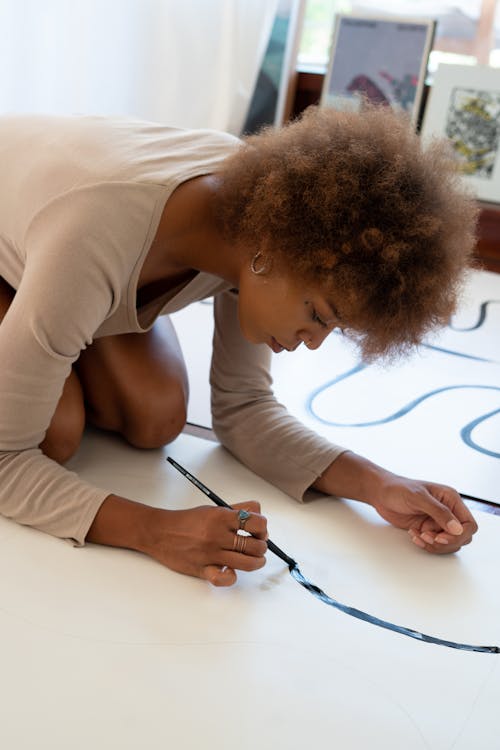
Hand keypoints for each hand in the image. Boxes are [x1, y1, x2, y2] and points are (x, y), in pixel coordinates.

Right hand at [145, 500, 267, 585]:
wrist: (160, 532)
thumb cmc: (186, 521)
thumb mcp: (213, 509)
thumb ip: (237, 509)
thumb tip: (258, 513)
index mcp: (222, 517)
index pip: (257, 523)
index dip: (263, 528)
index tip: (260, 531)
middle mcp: (218, 535)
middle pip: (256, 545)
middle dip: (261, 547)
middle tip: (257, 546)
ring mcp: (211, 554)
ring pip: (248, 563)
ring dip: (256, 563)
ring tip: (254, 560)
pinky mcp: (202, 569)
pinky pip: (224, 579)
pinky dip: (231, 577)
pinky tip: (230, 571)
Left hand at [371, 476, 477, 553]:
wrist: (380, 493)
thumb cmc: (398, 489)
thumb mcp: (419, 497)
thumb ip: (439, 512)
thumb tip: (457, 528)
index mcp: (451, 499)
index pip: (469, 524)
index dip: (460, 534)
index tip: (441, 536)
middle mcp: (448, 511)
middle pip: (462, 537)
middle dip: (447, 542)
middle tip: (428, 537)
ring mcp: (437, 522)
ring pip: (449, 543)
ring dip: (434, 544)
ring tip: (419, 535)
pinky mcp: (427, 529)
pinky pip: (434, 544)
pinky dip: (425, 544)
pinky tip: (413, 535)